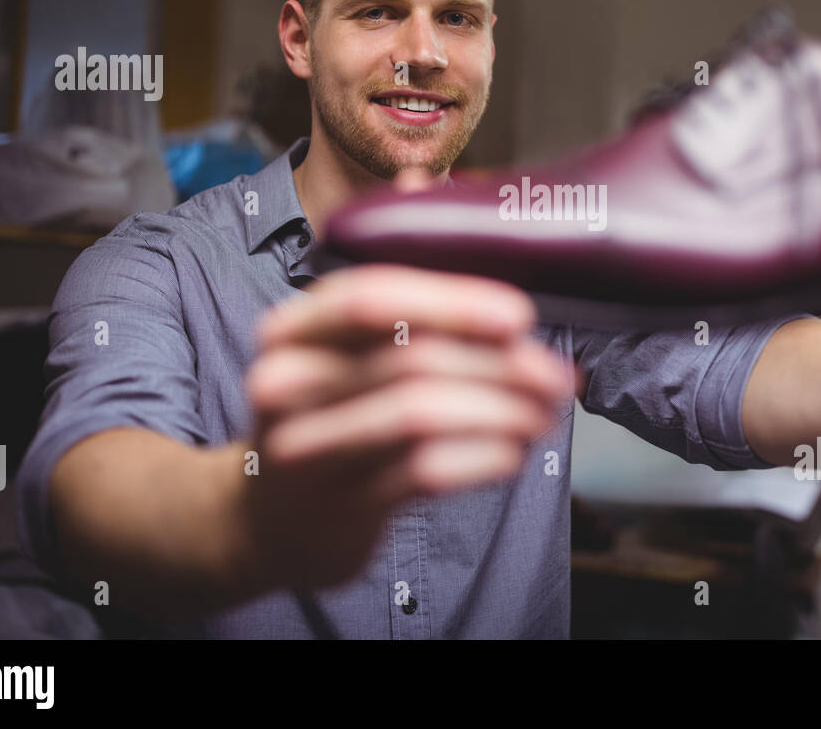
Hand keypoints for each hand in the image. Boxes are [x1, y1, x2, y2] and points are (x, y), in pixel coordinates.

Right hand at [236, 262, 573, 591]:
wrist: (266, 522)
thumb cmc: (328, 421)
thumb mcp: (345, 360)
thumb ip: (414, 327)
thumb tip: (517, 325)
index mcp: (292, 330)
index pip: (372, 298)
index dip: (452, 302)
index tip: (516, 317)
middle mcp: (286, 383)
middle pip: (411, 358)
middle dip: (499, 365)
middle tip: (554, 378)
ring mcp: (307, 449)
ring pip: (422, 414)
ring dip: (501, 411)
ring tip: (543, 416)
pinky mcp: (339, 506)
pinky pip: (425, 472)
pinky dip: (483, 457)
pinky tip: (513, 453)